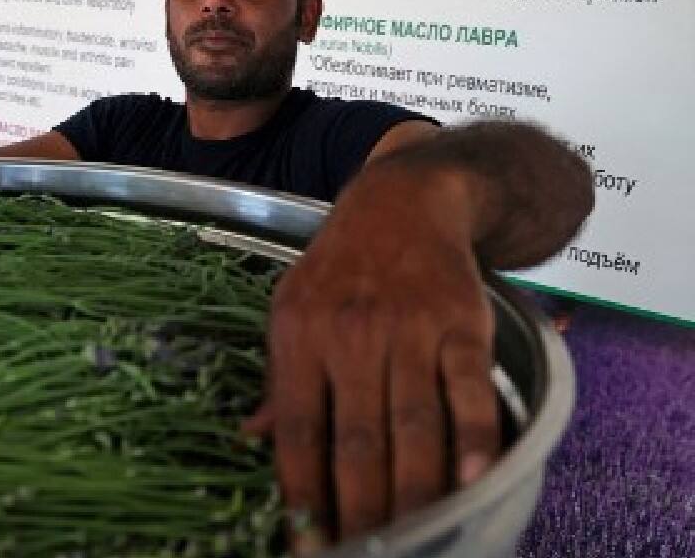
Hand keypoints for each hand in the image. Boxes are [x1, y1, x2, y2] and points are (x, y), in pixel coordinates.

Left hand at [243, 165, 499, 547]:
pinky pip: (468, 389)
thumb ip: (278, 381)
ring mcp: (408, 328)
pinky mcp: (461, 322)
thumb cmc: (337, 270)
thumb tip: (248, 441)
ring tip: (417, 541)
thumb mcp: (289, 312)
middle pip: (357, 442)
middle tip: (368, 556)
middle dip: (363, 512)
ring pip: (412, 426)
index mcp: (298, 337)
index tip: (310, 547)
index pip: (298, 433)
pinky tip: (471, 482)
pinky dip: (474, 438)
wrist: (402, 201)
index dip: (304, 497)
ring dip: (416, 493)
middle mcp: (349, 334)